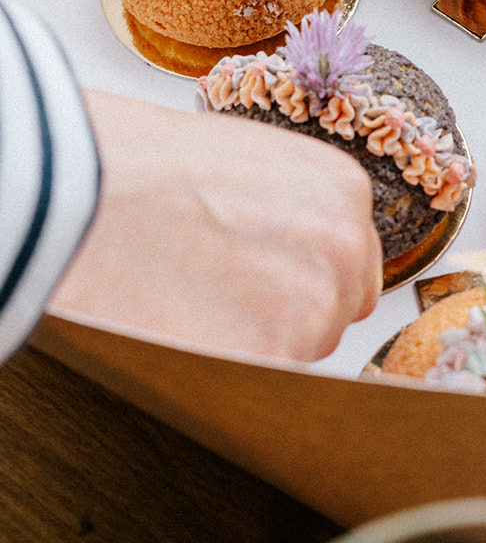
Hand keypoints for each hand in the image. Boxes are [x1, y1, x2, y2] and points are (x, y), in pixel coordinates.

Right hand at [51, 90, 381, 360]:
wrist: (77, 185)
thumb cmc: (138, 163)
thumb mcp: (243, 161)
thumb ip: (288, 210)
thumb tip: (285, 255)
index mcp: (341, 192)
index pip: (350, 264)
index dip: (300, 279)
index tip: (261, 281)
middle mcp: (343, 247)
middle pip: (332, 313)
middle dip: (282, 316)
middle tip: (213, 295)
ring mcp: (315, 304)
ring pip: (298, 352)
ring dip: (251, 345)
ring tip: (186, 303)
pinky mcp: (274, 355)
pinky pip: (259, 381)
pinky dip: (222, 370)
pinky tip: (180, 327)